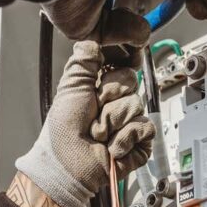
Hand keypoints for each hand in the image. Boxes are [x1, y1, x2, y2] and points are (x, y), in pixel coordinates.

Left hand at [14, 40, 154, 206]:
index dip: (113, 76)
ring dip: (112, 122)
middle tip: (94, 114)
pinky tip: (111, 147)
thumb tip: (91, 41)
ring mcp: (130, 123)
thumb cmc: (63, 132)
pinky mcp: (140, 142)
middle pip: (131, 83)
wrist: (67, 164)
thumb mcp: (71, 88)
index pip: (123, 67)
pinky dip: (124, 139)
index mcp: (103, 88)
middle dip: (109, 100)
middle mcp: (118, 103)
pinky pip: (144, 128)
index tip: (100, 86)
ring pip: (136, 106)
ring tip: (98, 135)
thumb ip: (83, 62)